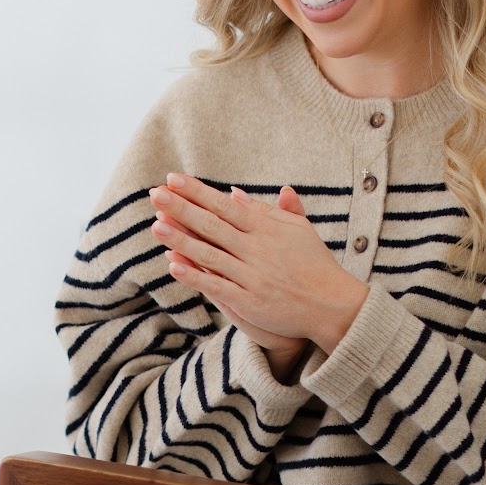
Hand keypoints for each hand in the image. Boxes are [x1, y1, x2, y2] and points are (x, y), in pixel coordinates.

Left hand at [148, 174, 369, 378]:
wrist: (331, 305)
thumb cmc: (314, 264)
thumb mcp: (297, 229)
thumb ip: (267, 210)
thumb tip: (233, 193)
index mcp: (267, 228)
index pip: (224, 205)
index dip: (197, 192)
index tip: (172, 179)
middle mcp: (257, 248)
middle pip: (212, 224)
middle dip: (181, 208)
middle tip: (154, 193)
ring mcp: (252, 275)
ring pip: (209, 254)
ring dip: (181, 239)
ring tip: (155, 225)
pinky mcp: (249, 301)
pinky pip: (216, 285)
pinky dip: (194, 275)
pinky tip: (173, 264)